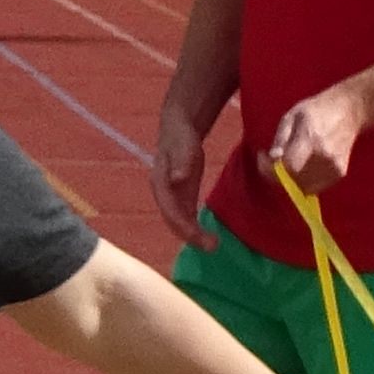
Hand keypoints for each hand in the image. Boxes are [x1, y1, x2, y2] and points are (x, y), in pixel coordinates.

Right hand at [151, 95, 210, 241]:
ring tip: (212, 245)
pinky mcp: (181, 197)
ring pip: (178, 222)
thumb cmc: (180, 135)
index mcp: (161, 184)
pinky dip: (195, 228)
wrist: (177, 127)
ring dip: (193, 236)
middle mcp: (163, 194)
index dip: (183, 226)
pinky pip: (186, 217)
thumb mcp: (182, 144)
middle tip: (212, 246)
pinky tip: (209, 237)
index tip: (199, 237)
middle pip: (173, 221)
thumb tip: (177, 179)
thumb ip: (180, 161)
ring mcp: (171, 197)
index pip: (170, 211)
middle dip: (190, 236)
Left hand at [263, 84, 364, 191]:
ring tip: (286, 162)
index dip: (271, 169)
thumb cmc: (318, 110)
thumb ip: (281, 138)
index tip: (263, 158)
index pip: (289, 167)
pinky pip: (314, 186)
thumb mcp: (292, 115)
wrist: (350, 110)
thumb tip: (273, 158)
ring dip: (289, 179)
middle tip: (271, 161)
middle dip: (276, 175)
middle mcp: (325, 156)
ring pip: (303, 187)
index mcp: (312, 138)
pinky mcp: (339, 173)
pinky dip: (303, 181)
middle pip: (294, 181)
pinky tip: (301, 166)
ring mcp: (334, 167)